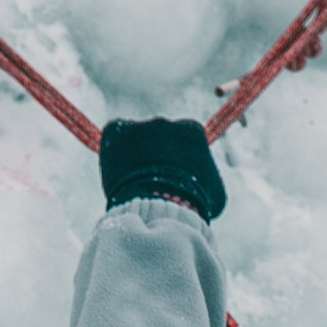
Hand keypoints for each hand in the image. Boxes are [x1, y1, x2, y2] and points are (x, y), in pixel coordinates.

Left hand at [97, 117, 227, 222]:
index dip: (175, 160)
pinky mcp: (115, 131)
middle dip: (153, 156)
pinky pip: (112, 139)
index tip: (170, 177)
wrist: (160, 205)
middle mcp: (166, 121)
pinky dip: (113, 154)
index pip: (181, 140)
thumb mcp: (214, 195)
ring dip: (133, 157)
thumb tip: (205, 185)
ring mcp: (140, 125)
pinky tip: (119, 175)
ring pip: (134, 139)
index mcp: (192, 130)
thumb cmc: (192, 205)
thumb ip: (208, 180)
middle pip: (156, 137)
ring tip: (134, 184)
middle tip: (150, 182)